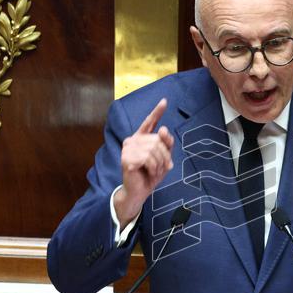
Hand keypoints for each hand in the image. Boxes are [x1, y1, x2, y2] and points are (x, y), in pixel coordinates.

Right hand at [114, 98, 174, 226]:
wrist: (140, 191)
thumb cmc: (150, 174)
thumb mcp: (163, 158)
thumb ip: (166, 144)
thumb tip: (163, 129)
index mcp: (141, 138)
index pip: (149, 122)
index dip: (157, 111)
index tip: (164, 101)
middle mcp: (133, 140)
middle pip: (157, 140)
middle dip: (164, 156)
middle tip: (163, 167)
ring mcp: (128, 148)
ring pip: (154, 149)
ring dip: (159, 163)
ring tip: (155, 171)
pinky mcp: (126, 158)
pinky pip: (148, 158)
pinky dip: (154, 168)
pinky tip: (148, 173)